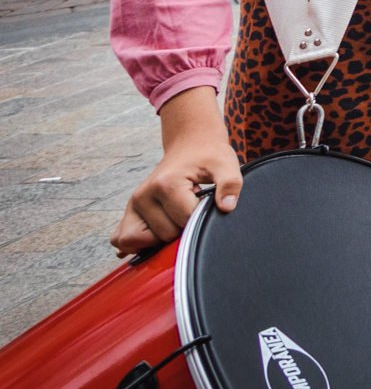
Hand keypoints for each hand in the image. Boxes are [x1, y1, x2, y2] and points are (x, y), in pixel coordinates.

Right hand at [113, 86, 240, 254]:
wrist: (190, 145)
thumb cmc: (208, 156)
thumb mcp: (226, 165)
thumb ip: (230, 184)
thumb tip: (226, 207)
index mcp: (165, 184)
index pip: (185, 222)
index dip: (200, 218)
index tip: (203, 202)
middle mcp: (143, 195)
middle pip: (165, 235)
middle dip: (182, 228)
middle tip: (189, 206)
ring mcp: (133, 204)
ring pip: (142, 242)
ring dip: (162, 237)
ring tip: (175, 215)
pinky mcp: (129, 212)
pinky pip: (122, 240)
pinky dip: (138, 243)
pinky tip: (156, 233)